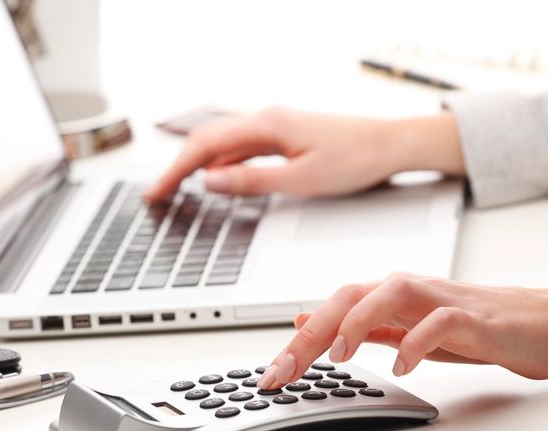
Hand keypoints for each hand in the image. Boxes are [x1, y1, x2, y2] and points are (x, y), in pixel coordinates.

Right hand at [145, 107, 464, 202]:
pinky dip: (224, 162)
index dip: (175, 172)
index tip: (155, 193)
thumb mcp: (300, 179)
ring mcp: (276, 126)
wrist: (391, 145)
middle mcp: (267, 119)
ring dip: (199, 164)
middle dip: (179, 168)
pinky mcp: (286, 135)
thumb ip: (251, 180)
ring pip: (225, 143)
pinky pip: (244, 147)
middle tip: (158, 194)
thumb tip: (210, 181)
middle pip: (208, 140)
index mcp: (266, 125)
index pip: (205, 147)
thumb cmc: (355, 160)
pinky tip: (218, 177)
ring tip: (178, 187)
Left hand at [257, 273, 547, 388]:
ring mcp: (444, 300)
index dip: (301, 336)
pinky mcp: (476, 317)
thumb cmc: (479, 326)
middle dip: (312, 331)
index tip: (275, 372)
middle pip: (351, 294)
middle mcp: (413, 291)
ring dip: (358, 321)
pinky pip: (441, 320)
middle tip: (286, 369)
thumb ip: (364, 327)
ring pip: (390, 292)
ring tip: (338, 355)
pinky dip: (417, 340)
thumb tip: (312, 323)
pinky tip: (402, 364)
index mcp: (394, 297)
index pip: (336, 305)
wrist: (544, 323)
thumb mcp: (410, 330)